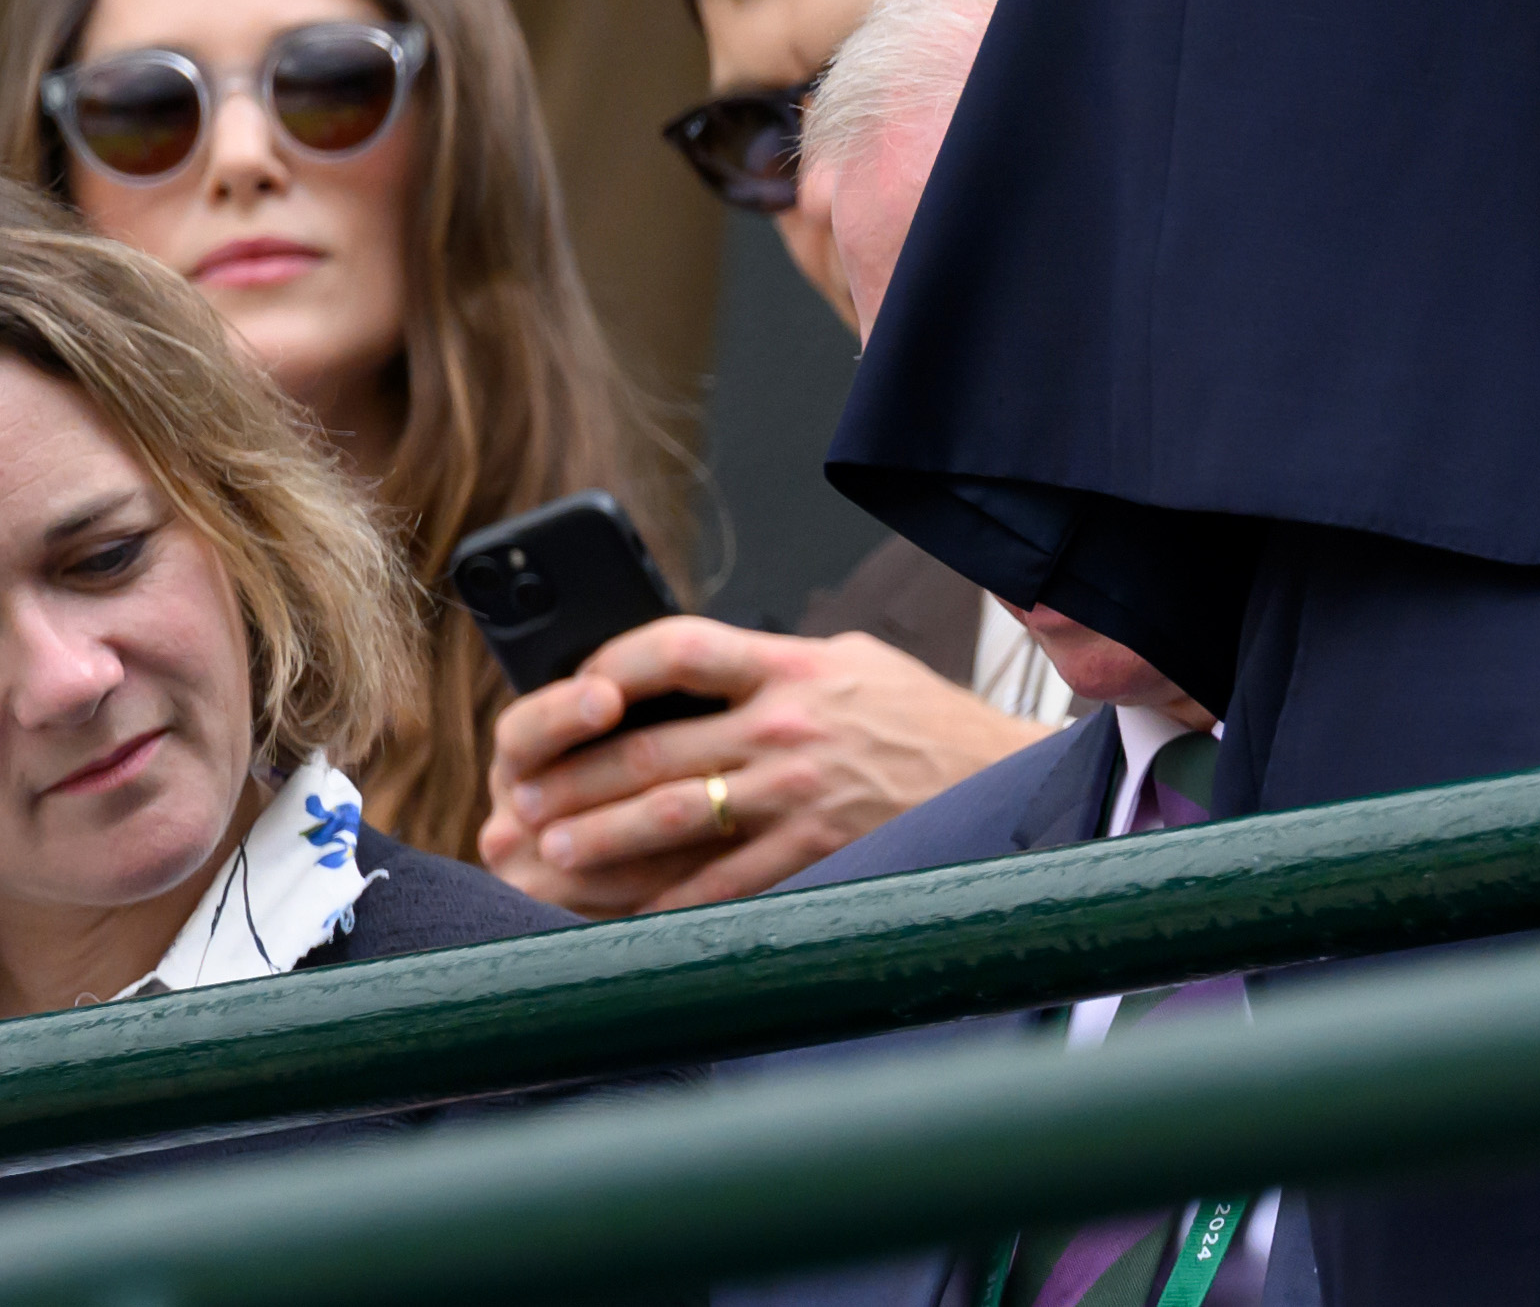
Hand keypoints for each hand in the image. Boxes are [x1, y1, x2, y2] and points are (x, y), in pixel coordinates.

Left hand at [483, 618, 1042, 914]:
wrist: (998, 777)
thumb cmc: (916, 720)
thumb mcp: (849, 664)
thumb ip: (769, 668)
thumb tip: (676, 680)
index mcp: (794, 665)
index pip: (679, 647)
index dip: (609, 667)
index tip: (572, 693)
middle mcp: (789, 726)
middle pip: (648, 748)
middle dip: (569, 781)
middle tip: (521, 804)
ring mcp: (798, 794)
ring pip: (666, 818)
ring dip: (593, 841)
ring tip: (549, 852)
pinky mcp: (811, 853)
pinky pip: (714, 885)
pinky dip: (657, 903)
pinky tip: (618, 911)